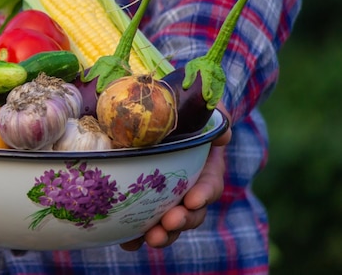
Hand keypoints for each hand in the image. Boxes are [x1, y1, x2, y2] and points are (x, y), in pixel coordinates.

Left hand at [120, 105, 231, 250]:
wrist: (153, 114)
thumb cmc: (182, 113)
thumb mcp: (201, 110)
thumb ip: (215, 119)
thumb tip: (224, 136)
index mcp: (204, 169)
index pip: (209, 186)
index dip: (204, 194)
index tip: (193, 200)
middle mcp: (187, 190)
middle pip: (191, 213)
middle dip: (182, 221)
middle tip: (169, 223)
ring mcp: (165, 200)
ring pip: (168, 224)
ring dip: (162, 234)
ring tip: (151, 238)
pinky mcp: (141, 204)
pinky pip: (140, 224)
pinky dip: (134, 235)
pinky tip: (127, 241)